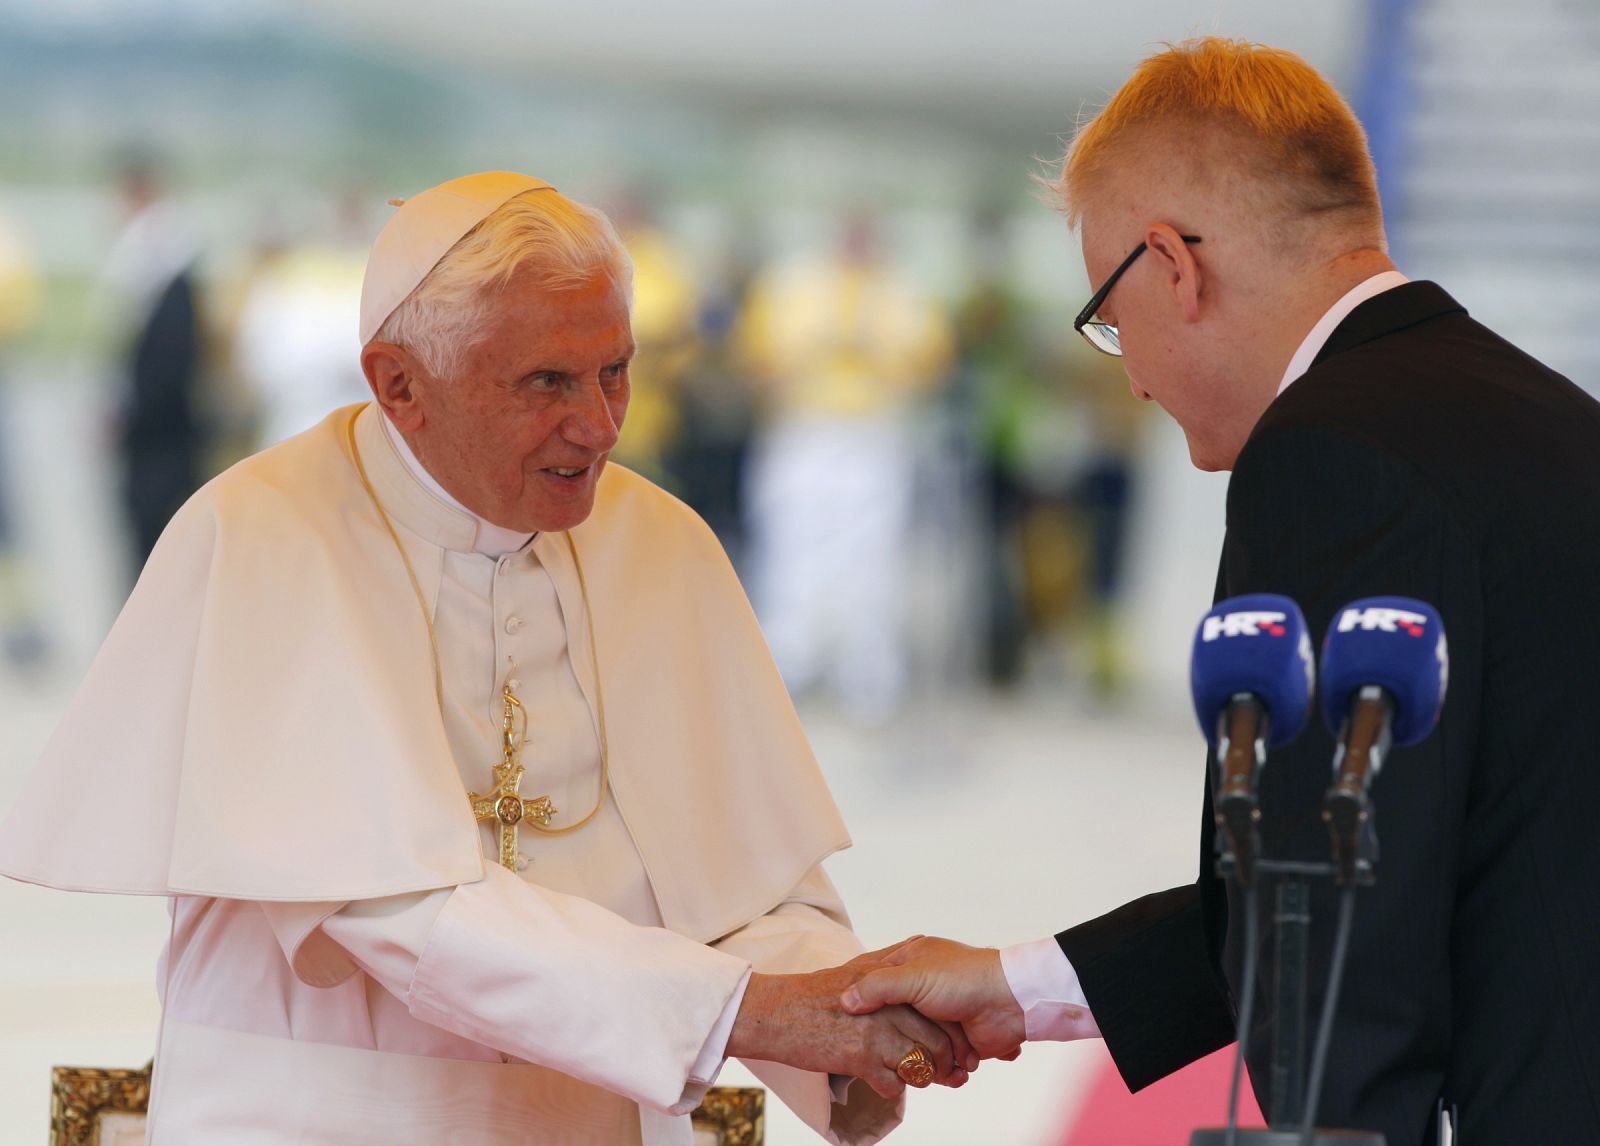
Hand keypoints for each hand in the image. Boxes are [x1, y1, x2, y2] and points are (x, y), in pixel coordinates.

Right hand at [728, 958, 972, 1097]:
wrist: (775, 1012)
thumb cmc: (812, 995)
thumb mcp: (855, 971)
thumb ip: (887, 978)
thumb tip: (917, 991)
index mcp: (888, 977)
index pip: (936, 1004)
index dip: (952, 1029)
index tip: (958, 1046)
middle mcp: (887, 1000)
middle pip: (937, 1037)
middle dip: (947, 1061)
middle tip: (951, 1073)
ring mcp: (876, 1028)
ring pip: (920, 1061)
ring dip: (924, 1076)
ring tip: (921, 1079)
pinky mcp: (861, 1055)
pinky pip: (895, 1082)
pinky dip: (894, 1087)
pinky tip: (884, 1080)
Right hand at [839, 936, 1025, 1059]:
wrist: (1010, 1002)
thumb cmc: (961, 979)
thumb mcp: (911, 977)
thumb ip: (877, 987)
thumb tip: (844, 1003)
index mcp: (912, 961)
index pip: (878, 985)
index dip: (868, 1004)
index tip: (855, 1020)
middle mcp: (923, 987)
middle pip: (896, 1020)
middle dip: (898, 1039)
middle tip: (886, 1050)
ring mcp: (939, 1016)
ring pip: (915, 1045)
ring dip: (925, 1062)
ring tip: (924, 1067)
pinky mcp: (955, 1042)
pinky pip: (935, 1062)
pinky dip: (940, 1072)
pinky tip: (944, 1074)